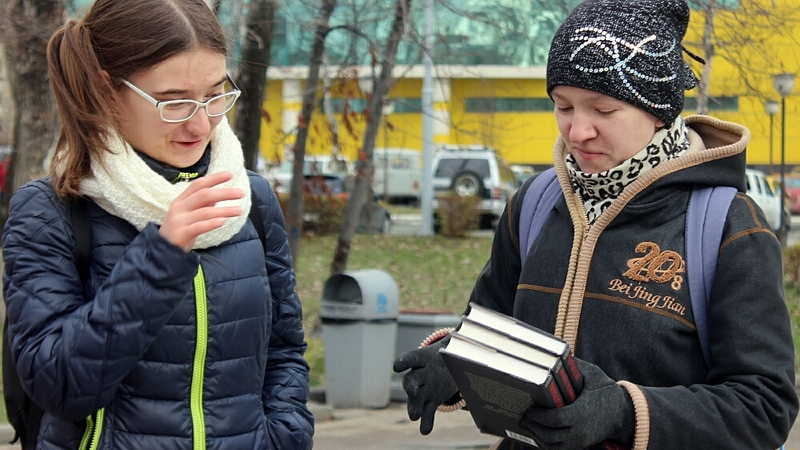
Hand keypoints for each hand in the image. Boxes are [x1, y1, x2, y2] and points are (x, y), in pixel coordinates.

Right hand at [160, 171, 243, 250]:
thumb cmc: (180, 231)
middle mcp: (179, 208)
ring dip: (224, 210)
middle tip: (241, 193)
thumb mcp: (190, 215)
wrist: (163, 251)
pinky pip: (198, 227)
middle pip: (203, 195)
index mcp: (181, 200)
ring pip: (204, 212)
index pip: (198, 185)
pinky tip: (223, 222)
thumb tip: (219, 194)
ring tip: (239, 210)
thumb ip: (202, 205)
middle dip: (224, 193)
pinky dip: (211, 223)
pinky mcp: (181, 234)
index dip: (214, 178)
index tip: (230, 174)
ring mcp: (179, 221)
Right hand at [392, 337, 458, 434]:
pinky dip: (426, 421)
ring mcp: (424, 389)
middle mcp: (419, 374)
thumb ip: (456, 339)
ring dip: (414, 407)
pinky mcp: (431, 400)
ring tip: (414, 416)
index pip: (410, 358)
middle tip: (412, 392)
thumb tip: (464, 328)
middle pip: (410, 380)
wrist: (449, 365)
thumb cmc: (449, 351)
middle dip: (410, 386)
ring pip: (415, 399)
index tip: (397, 366)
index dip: (404, 362)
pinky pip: (426, 411)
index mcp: (423, 357)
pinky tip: (425, 430)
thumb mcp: (454, 344)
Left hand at [518, 358, 633, 449]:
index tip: (528, 409)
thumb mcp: (594, 375)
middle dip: (532, 427)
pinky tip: (536, 433)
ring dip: (536, 436)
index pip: (555, 419)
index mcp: (582, 413)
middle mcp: (580, 431)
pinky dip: (544, 444)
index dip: (538, 416)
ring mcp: (580, 442)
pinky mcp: (580, 446)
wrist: (624, 414)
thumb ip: (575, 366)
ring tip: (526, 424)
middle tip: (521, 416)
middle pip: (549, 435)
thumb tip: (555, 353)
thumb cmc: (607, 392)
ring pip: (551, 446)